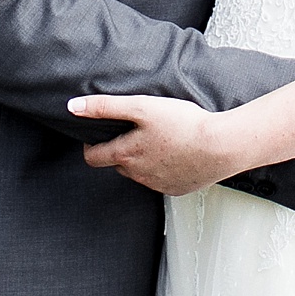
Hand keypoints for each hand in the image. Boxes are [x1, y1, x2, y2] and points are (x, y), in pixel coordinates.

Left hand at [70, 93, 242, 196]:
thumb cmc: (183, 124)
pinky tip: (176, 151)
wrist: (221, 146)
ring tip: (159, 138)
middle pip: (117, 164)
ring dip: (142, 158)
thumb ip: (105, 107)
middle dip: (120, 149)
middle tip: (135, 131)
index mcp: (125, 155)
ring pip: (139, 172)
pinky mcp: (176, 189)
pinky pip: (160, 179)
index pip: (92, 158)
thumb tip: (74, 106)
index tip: (99, 134)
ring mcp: (157, 185)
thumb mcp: (141, 107)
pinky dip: (163, 167)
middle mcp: (138, 175)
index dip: (91, 145)